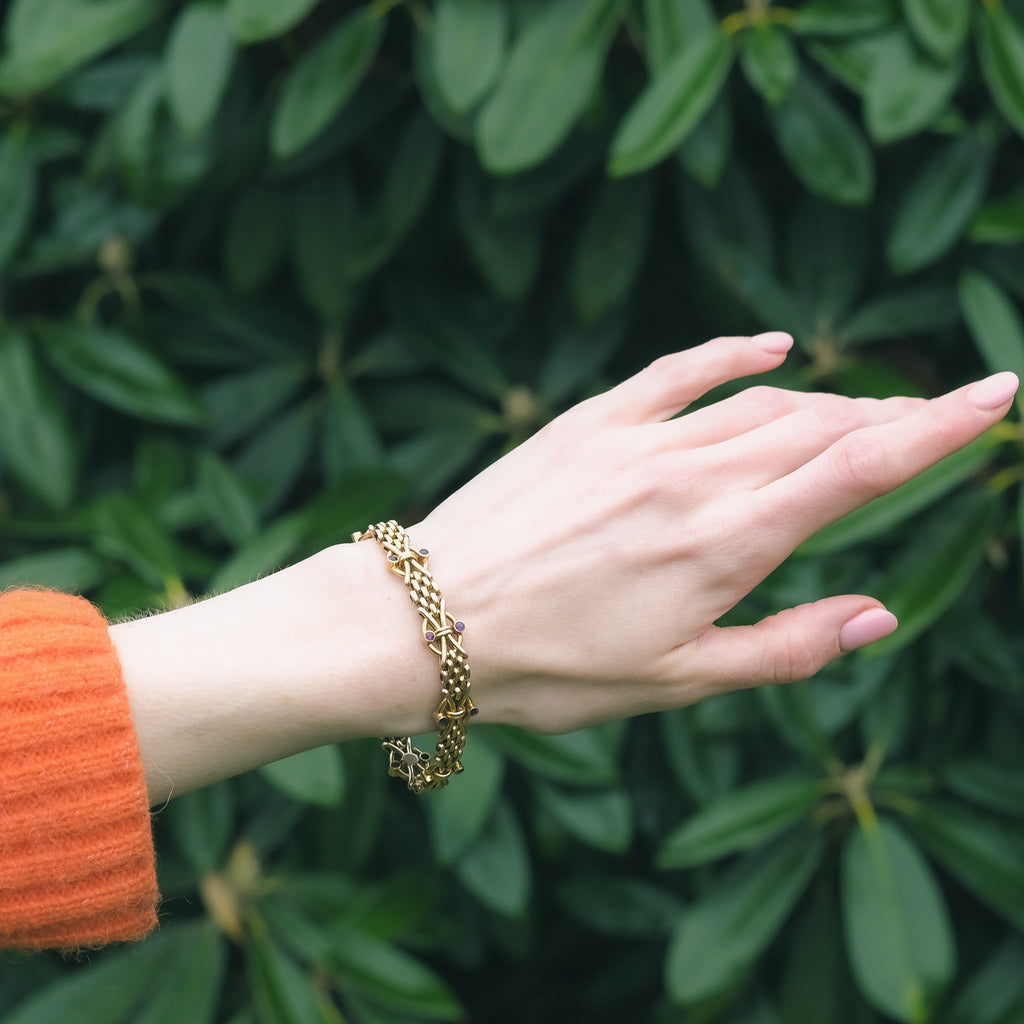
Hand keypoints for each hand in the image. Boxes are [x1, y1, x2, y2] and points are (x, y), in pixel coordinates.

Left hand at [414, 332, 1017, 732]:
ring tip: (870, 407)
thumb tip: (879, 614)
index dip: (941, 429)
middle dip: (894, 419)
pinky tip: (770, 346)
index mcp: (724, 546)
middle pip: (822, 428)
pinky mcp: (586, 423)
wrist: (425, 622)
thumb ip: (786, 646)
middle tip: (941, 412)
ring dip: (828, 400)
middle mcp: (692, 478)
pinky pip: (676, 373)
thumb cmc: (547, 669)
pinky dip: (730, 354)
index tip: (999, 394)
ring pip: (761, 403)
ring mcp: (637, 440)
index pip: (860, 471)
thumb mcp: (676, 683)